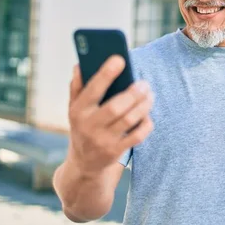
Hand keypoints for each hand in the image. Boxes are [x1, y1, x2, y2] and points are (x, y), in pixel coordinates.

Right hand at [67, 56, 153, 174]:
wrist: (84, 164)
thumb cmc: (83, 127)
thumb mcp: (74, 109)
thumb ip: (77, 87)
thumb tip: (80, 65)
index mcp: (78, 110)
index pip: (92, 90)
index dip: (106, 74)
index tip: (120, 59)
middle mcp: (89, 126)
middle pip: (116, 107)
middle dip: (133, 93)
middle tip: (145, 83)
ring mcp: (103, 141)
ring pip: (129, 120)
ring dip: (143, 106)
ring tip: (150, 95)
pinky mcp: (116, 151)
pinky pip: (137, 136)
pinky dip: (146, 124)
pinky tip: (148, 115)